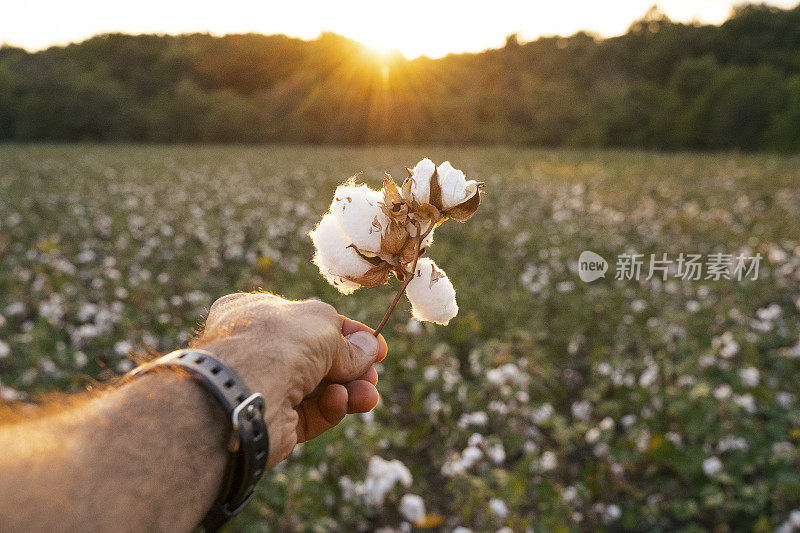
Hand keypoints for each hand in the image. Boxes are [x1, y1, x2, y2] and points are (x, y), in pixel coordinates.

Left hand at [194, 292, 386, 467]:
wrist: (239, 393)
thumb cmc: (275, 342)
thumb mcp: (321, 325)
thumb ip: (346, 341)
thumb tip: (370, 350)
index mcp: (260, 313)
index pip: (311, 321)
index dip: (347, 333)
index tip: (377, 345)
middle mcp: (260, 350)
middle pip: (319, 358)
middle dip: (353, 366)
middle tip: (374, 373)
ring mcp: (266, 387)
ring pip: (320, 389)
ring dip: (349, 390)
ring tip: (369, 395)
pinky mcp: (275, 422)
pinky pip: (311, 414)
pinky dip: (332, 408)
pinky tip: (342, 401)